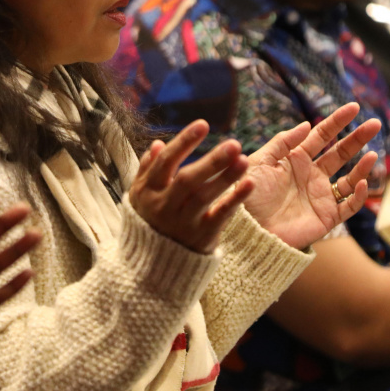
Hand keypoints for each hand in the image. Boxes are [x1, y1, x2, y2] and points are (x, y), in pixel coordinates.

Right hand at [128, 121, 253, 253]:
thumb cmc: (150, 220)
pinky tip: (249, 184)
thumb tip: (157, 144)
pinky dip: (234, 200)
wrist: (152, 266)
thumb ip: (148, 169)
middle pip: (188, 180)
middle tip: (234, 143)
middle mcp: (164, 206)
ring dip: (226, 177)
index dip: (184, 142)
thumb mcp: (140, 196)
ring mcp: (183, 223)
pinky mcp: (202, 237)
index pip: (166, 162)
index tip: (203, 124)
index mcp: (148, 191)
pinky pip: (220, 216)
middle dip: (211, 161)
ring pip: (205, 197)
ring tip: (244, 159)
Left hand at [241, 103, 380, 249]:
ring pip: (350, 178)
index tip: (354, 107)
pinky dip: (359, 195)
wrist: (246, 229)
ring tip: (373, 154)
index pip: (322, 135)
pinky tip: (362, 182)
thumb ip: (283, 142)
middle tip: (375, 124)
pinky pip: (349, 205)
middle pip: (340, 153)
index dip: (337, 121)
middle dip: (358, 139)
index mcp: (296, 159)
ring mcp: (320, 196)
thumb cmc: (248, 194)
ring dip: (363, 167)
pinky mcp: (326, 217)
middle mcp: (311, 175)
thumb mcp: (260, 161)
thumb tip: (307, 124)